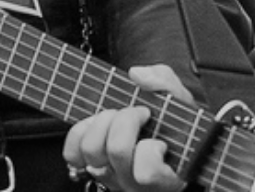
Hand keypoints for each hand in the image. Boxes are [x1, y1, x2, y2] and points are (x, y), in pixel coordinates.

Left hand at [63, 64, 192, 191]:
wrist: (163, 141)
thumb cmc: (175, 128)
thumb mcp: (181, 104)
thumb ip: (166, 84)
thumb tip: (137, 75)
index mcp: (165, 177)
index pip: (147, 172)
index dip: (149, 147)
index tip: (158, 131)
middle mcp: (135, 183)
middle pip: (117, 151)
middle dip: (125, 119)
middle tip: (137, 113)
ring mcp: (111, 178)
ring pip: (92, 150)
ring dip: (102, 122)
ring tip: (116, 116)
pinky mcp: (90, 169)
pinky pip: (73, 154)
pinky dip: (80, 132)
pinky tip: (96, 125)